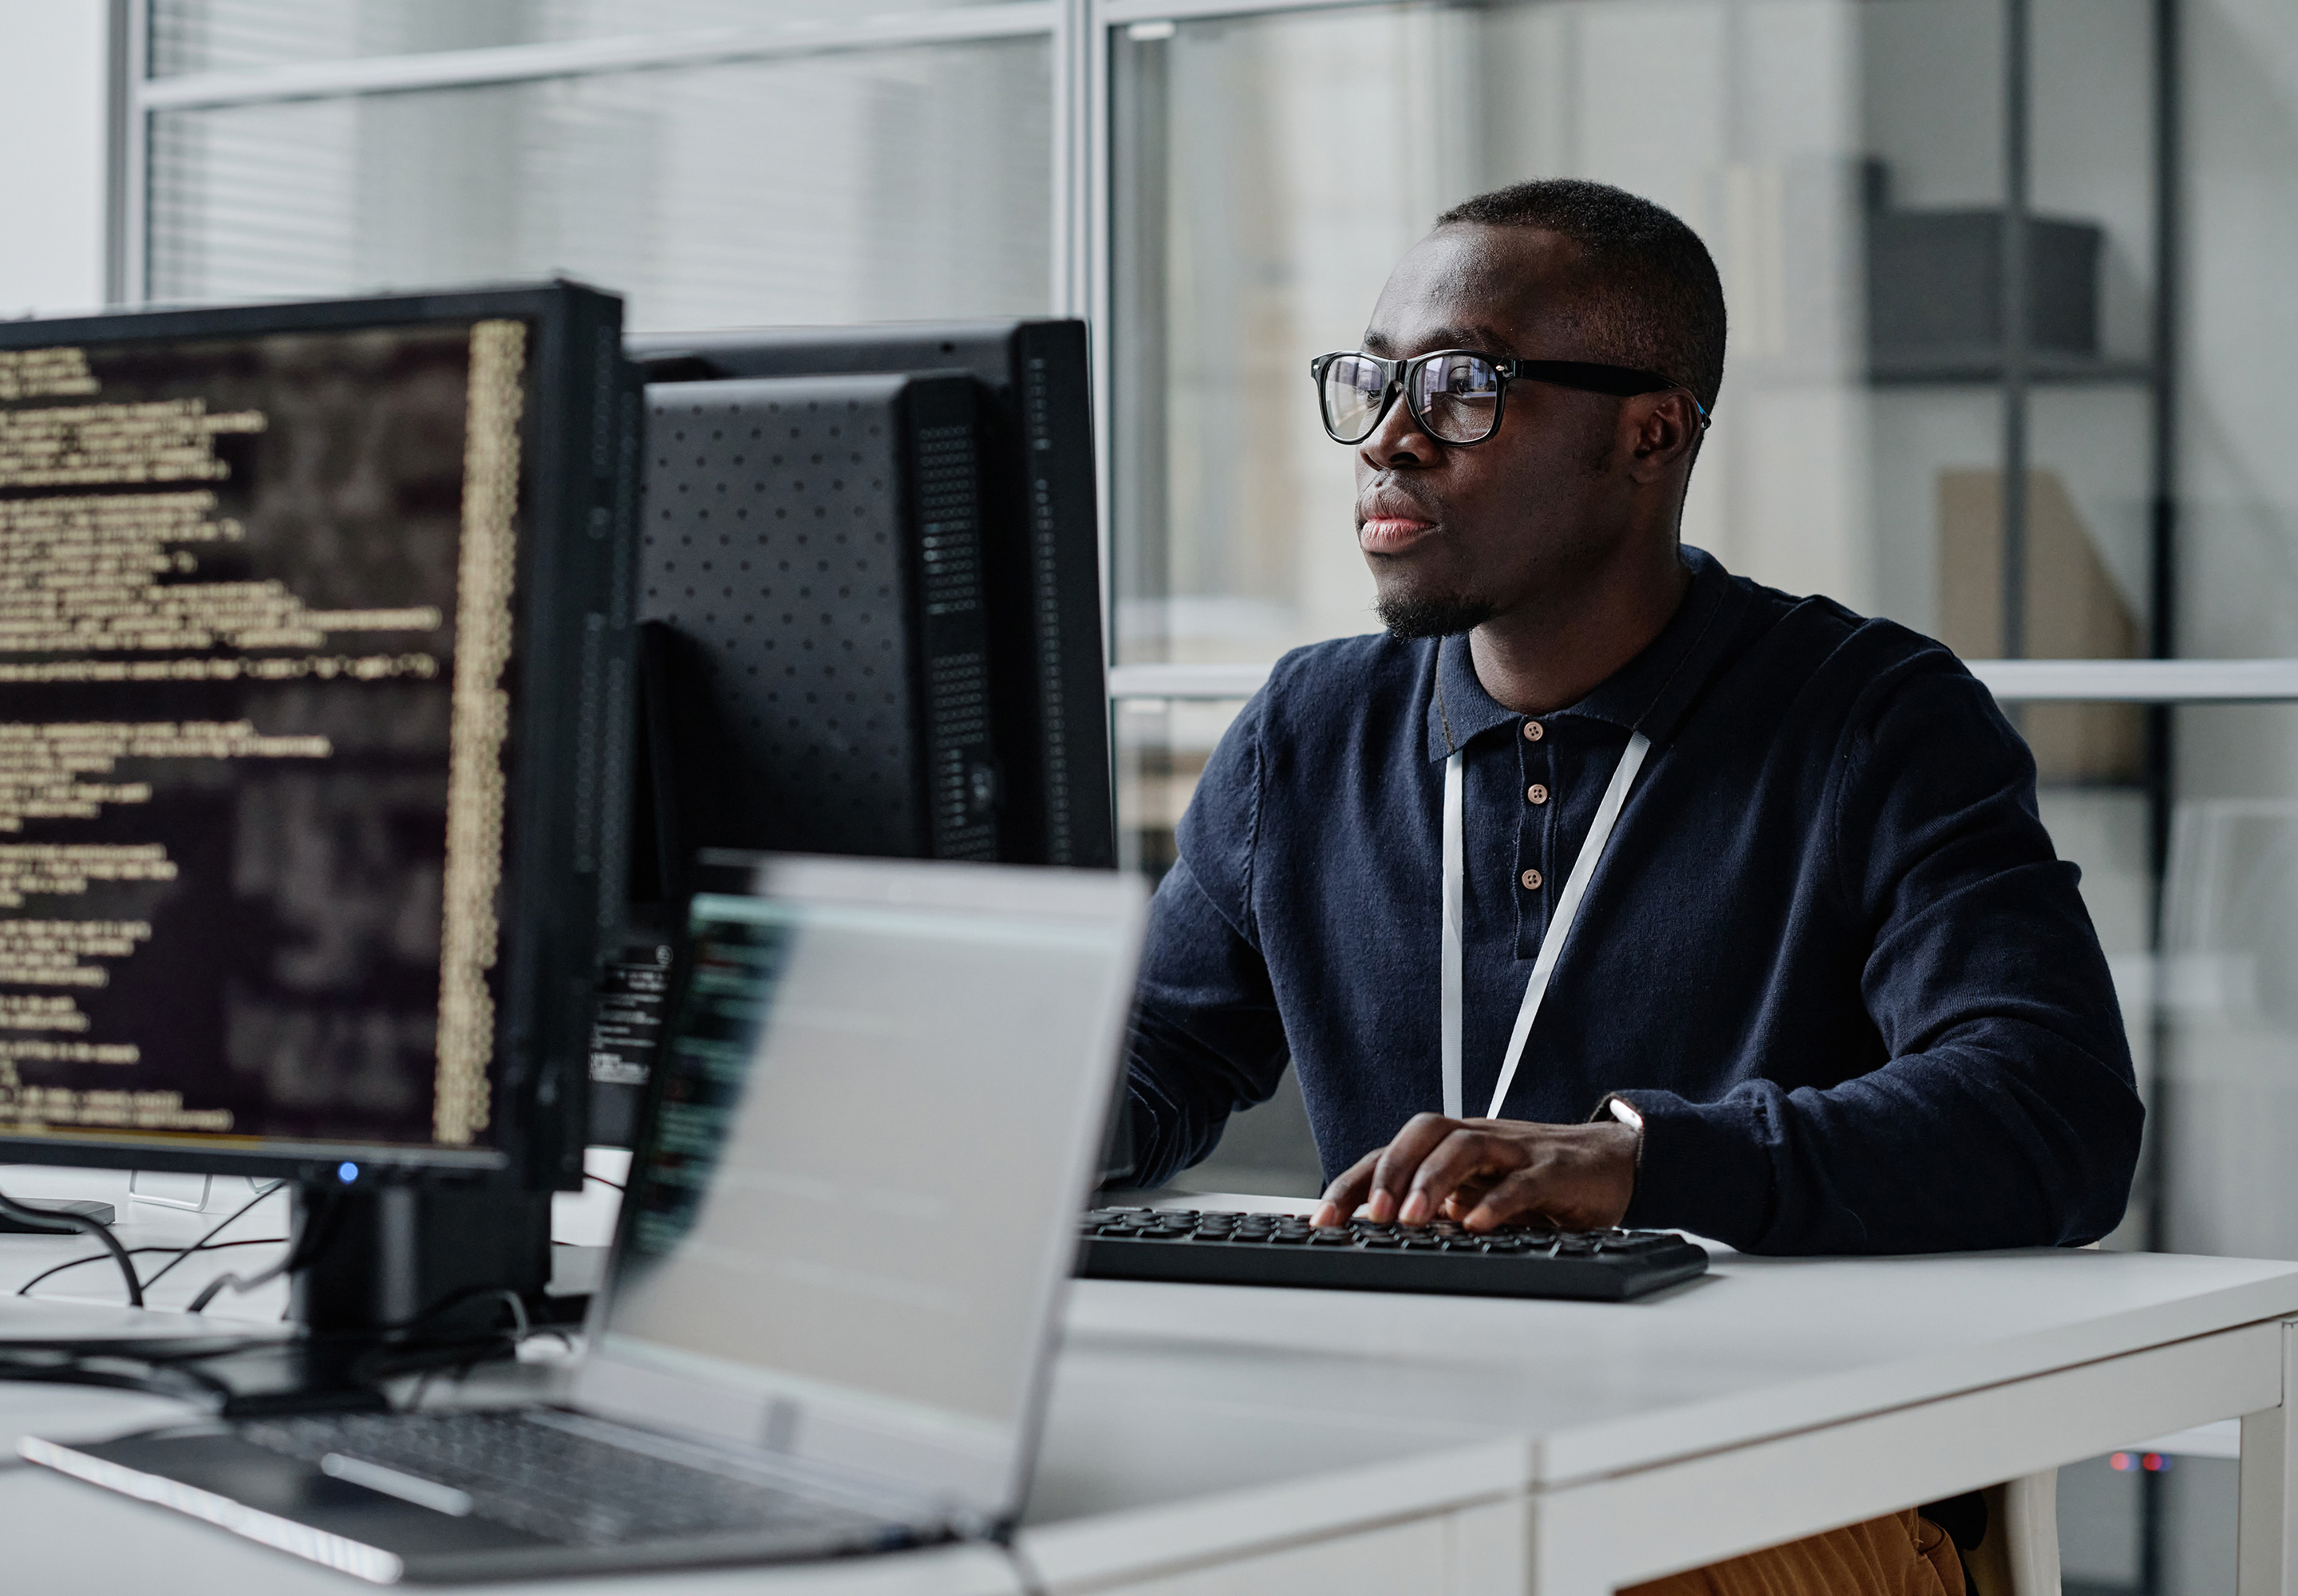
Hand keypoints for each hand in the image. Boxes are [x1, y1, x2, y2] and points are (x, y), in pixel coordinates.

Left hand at [1309, 1113, 1638, 1231]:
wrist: (1614, 1161)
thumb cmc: (1536, 1180)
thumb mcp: (1478, 1195)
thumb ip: (1437, 1210)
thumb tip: (1377, 1240)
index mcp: (1453, 1148)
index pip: (1391, 1155)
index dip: (1353, 1183)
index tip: (1321, 1222)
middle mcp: (1479, 1141)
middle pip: (1423, 1134)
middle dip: (1389, 1173)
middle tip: (1369, 1217)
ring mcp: (1516, 1151)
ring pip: (1465, 1147)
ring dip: (1433, 1181)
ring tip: (1413, 1219)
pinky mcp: (1555, 1171)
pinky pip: (1523, 1181)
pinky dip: (1498, 1202)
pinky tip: (1478, 1225)